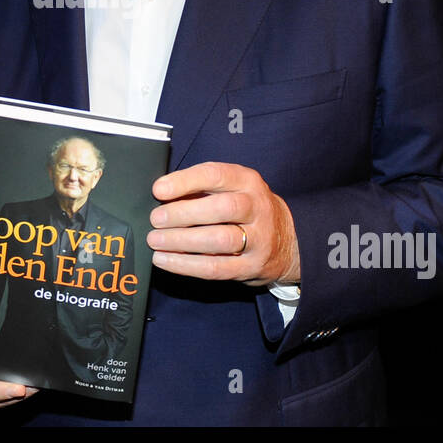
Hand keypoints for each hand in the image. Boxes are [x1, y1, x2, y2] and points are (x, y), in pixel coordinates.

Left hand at [148, 162, 300, 285]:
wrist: (287, 240)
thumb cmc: (245, 209)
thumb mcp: (233, 188)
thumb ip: (202, 188)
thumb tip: (161, 194)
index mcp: (248, 181)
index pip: (216, 175)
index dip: (185, 181)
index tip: (159, 189)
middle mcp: (257, 208)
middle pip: (221, 208)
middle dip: (183, 213)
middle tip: (156, 219)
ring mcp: (258, 239)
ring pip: (220, 239)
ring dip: (182, 241)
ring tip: (155, 240)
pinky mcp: (251, 267)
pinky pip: (216, 268)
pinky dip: (186, 265)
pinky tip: (164, 260)